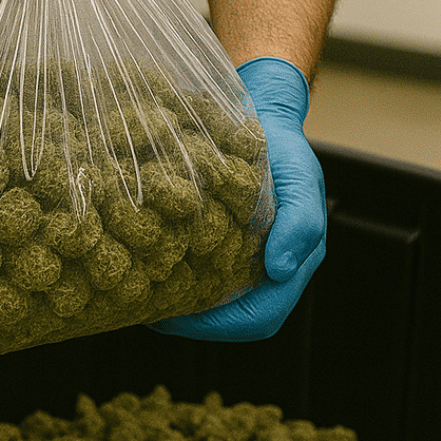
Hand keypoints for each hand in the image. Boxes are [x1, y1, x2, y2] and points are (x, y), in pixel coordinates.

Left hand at [150, 57, 325, 340]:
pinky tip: (146, 269)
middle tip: (145, 310)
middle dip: (190, 322)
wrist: (262, 115)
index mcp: (292, 266)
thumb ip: (301, 223)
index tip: (175, 316)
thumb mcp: (299, 177)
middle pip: (230, 320)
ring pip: (210, 303)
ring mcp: (243, 262)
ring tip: (139, 294)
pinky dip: (172, 280)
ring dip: (177, 305)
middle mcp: (267, 272)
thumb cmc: (284, 147)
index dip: (219, 325)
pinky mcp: (220, 247)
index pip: (258, 318)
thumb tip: (279, 270)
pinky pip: (197, 278)